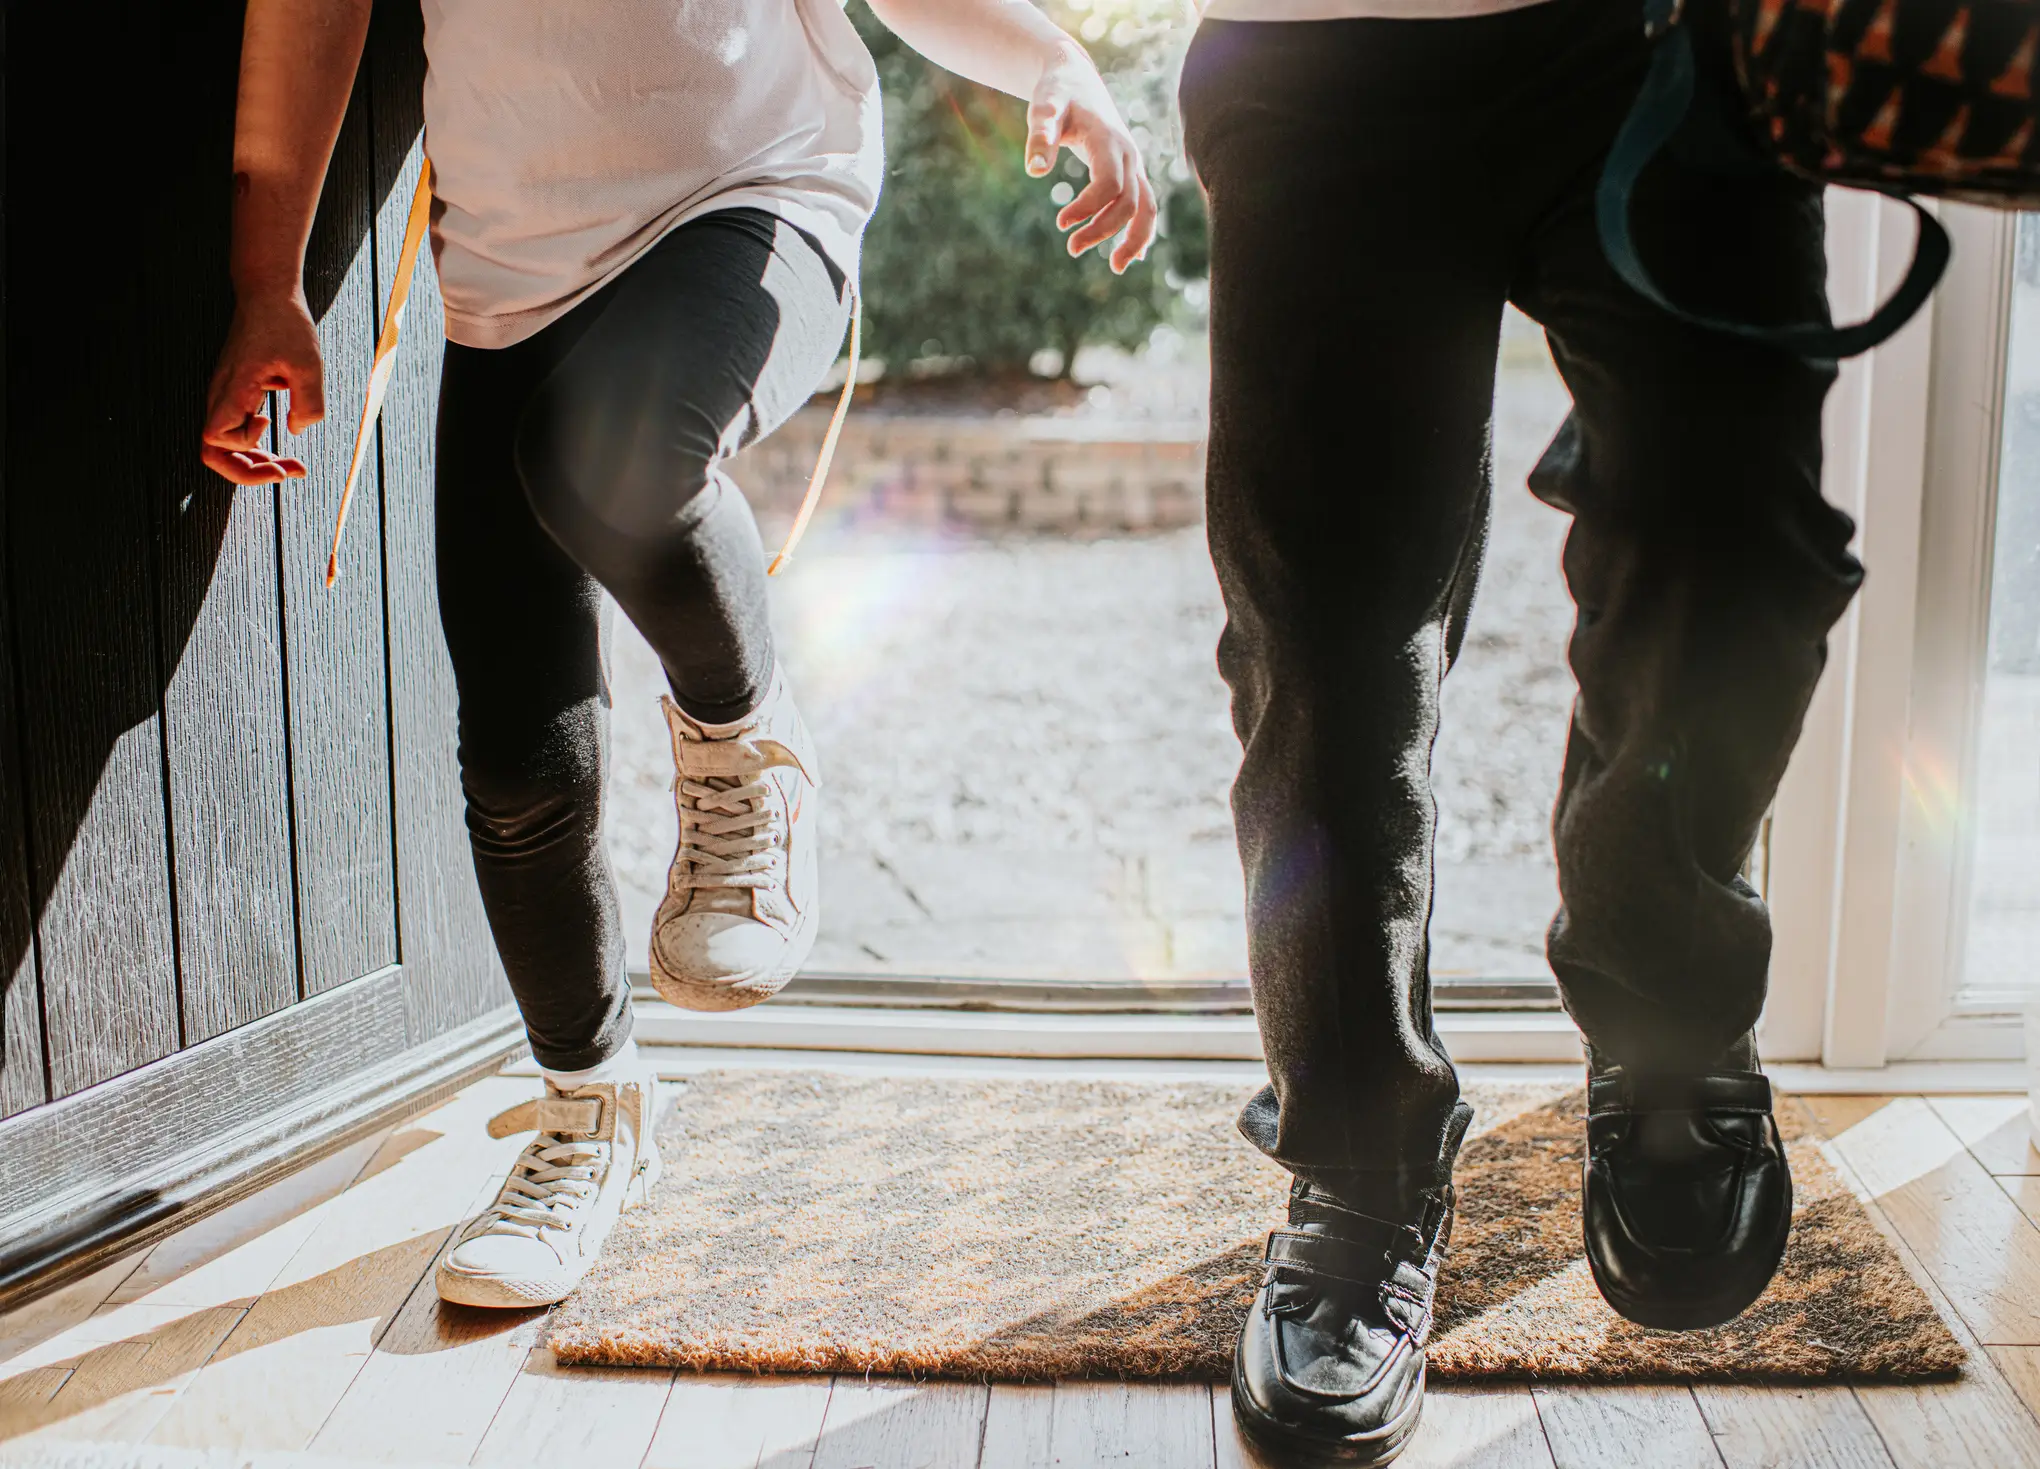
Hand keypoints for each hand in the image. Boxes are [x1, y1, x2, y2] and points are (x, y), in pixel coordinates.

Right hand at [201, 291, 322, 484]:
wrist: (268, 295)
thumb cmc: (286, 324)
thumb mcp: (309, 363)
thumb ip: (308, 403)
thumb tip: (296, 431)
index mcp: (234, 388)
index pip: (215, 437)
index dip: (244, 446)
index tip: (271, 423)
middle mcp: (222, 395)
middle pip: (213, 452)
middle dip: (249, 472)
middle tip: (288, 472)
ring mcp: (227, 397)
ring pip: (225, 447)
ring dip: (256, 463)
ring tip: (294, 467)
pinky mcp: (236, 395)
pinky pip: (235, 432)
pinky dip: (256, 446)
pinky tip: (283, 447)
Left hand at [1025, 50, 1157, 274]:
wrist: (1076, 79)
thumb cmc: (1057, 94)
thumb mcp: (1044, 108)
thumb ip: (1040, 135)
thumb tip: (1034, 170)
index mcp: (1108, 140)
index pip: (1109, 184)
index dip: (1087, 208)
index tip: (1060, 222)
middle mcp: (1128, 154)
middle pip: (1128, 202)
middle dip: (1103, 230)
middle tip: (1071, 248)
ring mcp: (1134, 164)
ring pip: (1147, 207)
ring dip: (1134, 239)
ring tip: (1115, 267)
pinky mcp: (1131, 172)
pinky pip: (1145, 204)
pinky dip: (1140, 231)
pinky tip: (1128, 256)